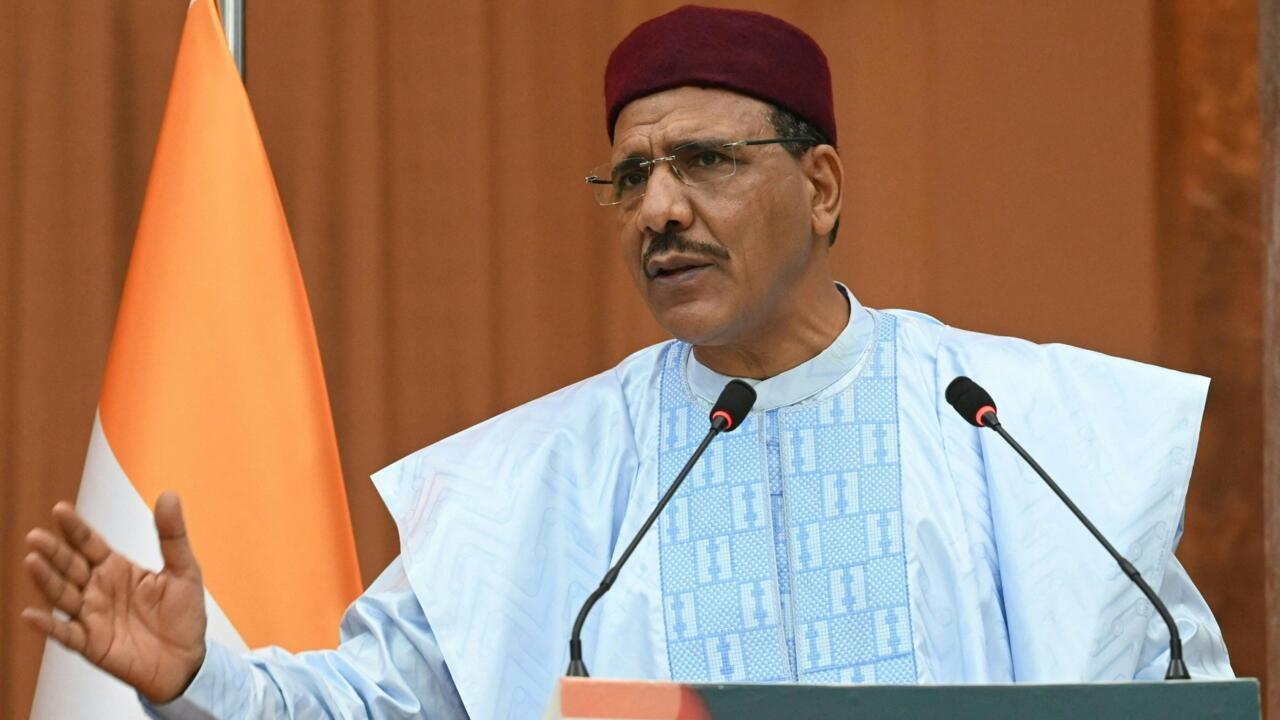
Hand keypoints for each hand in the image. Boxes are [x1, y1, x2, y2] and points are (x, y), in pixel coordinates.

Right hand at [22, 492, 208, 702]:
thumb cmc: (184, 615)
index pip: (90, 543)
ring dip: (46, 580)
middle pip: (70, 566)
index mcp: (117, 569)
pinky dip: (48, 626)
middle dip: (53, 551)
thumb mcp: (184, 570)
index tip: (60, 509)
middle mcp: (99, 589)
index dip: (75, 528)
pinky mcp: (91, 643)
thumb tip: (169, 495)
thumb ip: (172, 535)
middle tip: (36, 536)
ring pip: (63, 595)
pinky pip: (65, 634)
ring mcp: (92, 616)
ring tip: (32, 561)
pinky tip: (31, 615)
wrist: (187, 660)